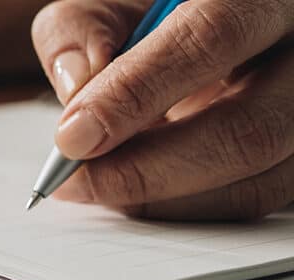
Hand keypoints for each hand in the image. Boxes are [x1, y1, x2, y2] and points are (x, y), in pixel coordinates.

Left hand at [32, 0, 293, 219]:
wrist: (208, 33)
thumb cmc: (157, 21)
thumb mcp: (110, 6)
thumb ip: (81, 32)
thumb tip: (76, 88)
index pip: (210, 37)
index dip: (137, 92)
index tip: (75, 135)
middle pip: (247, 127)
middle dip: (148, 169)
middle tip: (79, 181)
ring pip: (258, 180)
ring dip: (166, 199)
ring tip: (99, 186)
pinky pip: (252, 199)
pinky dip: (187, 206)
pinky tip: (139, 192)